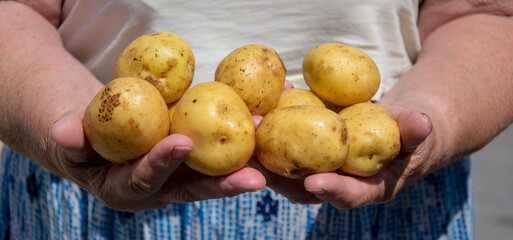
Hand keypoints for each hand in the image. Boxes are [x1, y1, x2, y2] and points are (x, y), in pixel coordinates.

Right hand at [50, 113, 265, 211]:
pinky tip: (264, 129)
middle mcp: (159, 190)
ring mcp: (179, 178)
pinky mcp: (194, 163)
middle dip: (223, 184)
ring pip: (213, 174)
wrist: (102, 140)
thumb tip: (62, 131)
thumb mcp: (69, 139)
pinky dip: (242, 146)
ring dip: (243, 165)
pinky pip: (219, 156)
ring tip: (270, 155)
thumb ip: (69, 138)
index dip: (161, 163)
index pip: (145, 180)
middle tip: (253, 179)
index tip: (180, 143)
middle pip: (193, 188)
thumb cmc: (83, 140)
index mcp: (126, 189)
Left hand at [252, 102, 433, 208]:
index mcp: (369, 187)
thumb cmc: (410, 131)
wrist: (396, 123)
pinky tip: (260, 106)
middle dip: (281, 175)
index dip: (334, 191)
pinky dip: (272, 128)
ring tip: (248, 132)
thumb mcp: (419, 130)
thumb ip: (417, 130)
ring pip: (287, 168)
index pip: (351, 196)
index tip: (316, 181)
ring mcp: (319, 167)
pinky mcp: (307, 150)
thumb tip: (420, 124)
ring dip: (265, 153)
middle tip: (261, 160)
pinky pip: (285, 143)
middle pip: (306, 187)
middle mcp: (339, 183)